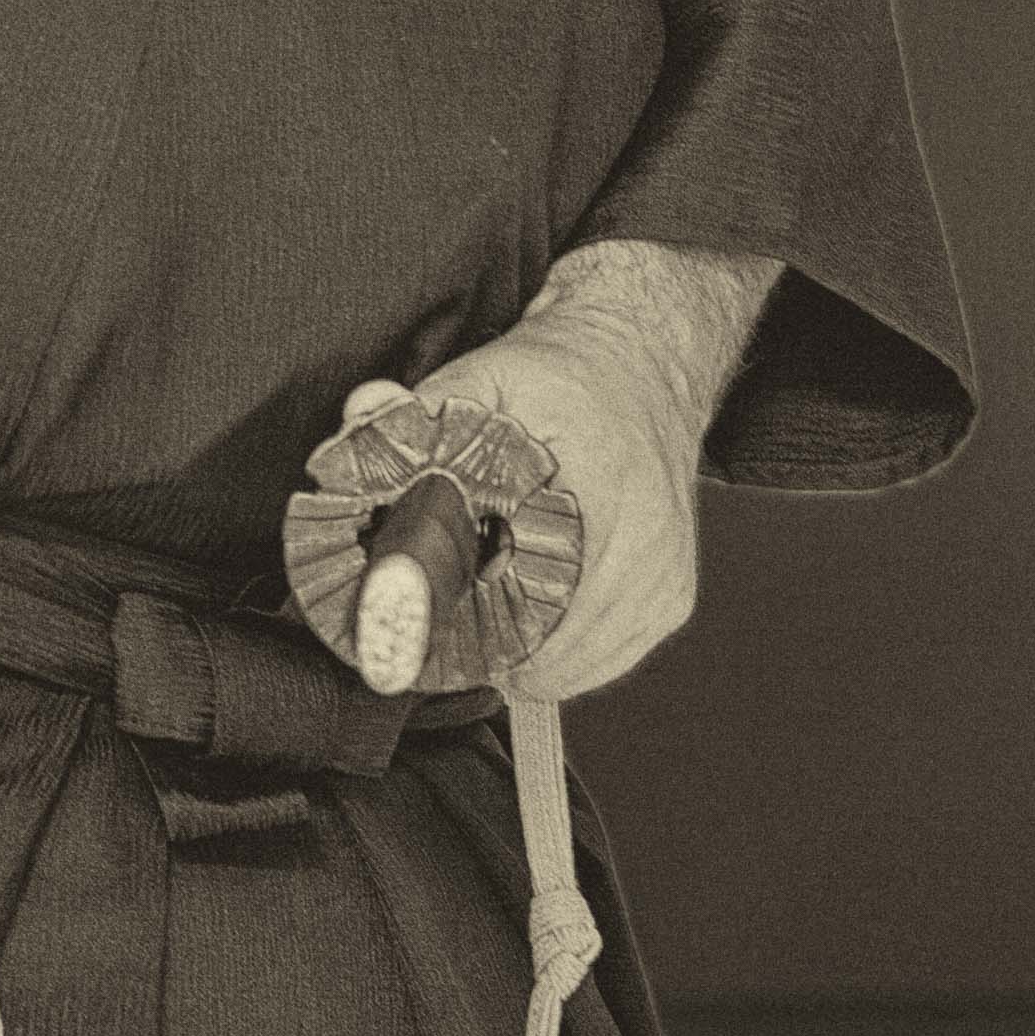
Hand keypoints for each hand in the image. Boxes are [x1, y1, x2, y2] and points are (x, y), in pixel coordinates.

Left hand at [339, 288, 729, 705]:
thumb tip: (363, 413)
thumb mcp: (492, 375)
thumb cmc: (576, 374)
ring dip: (520, 652)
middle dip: (483, 645)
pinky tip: (527, 610)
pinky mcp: (671, 601)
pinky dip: (557, 649)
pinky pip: (602, 659)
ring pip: (573, 668)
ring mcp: (665, 583)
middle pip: (547, 652)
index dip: (465, 628)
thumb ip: (422, 405)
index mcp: (610, 496)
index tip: (420, 626)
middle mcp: (650, 551)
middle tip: (440, 613)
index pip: (532, 609)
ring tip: (482, 606)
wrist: (646, 367)